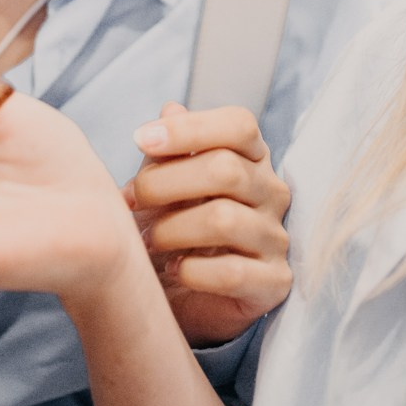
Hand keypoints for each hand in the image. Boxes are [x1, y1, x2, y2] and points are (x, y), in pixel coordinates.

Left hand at [125, 103, 291, 344]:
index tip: (140, 139)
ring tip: (147, 240)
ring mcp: (276, 238)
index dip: (189, 128)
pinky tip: (173, 269)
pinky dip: (192, 271)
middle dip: (164, 183)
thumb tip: (170, 109)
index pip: (239, 125)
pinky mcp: (274, 283)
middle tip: (129, 200)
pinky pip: (231, 272)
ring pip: (224, 219)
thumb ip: (169, 150)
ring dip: (171, 229)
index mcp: (251, 157)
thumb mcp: (164, 184)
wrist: (180, 296)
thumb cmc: (174, 226)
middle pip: (225, 169)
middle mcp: (272, 192)